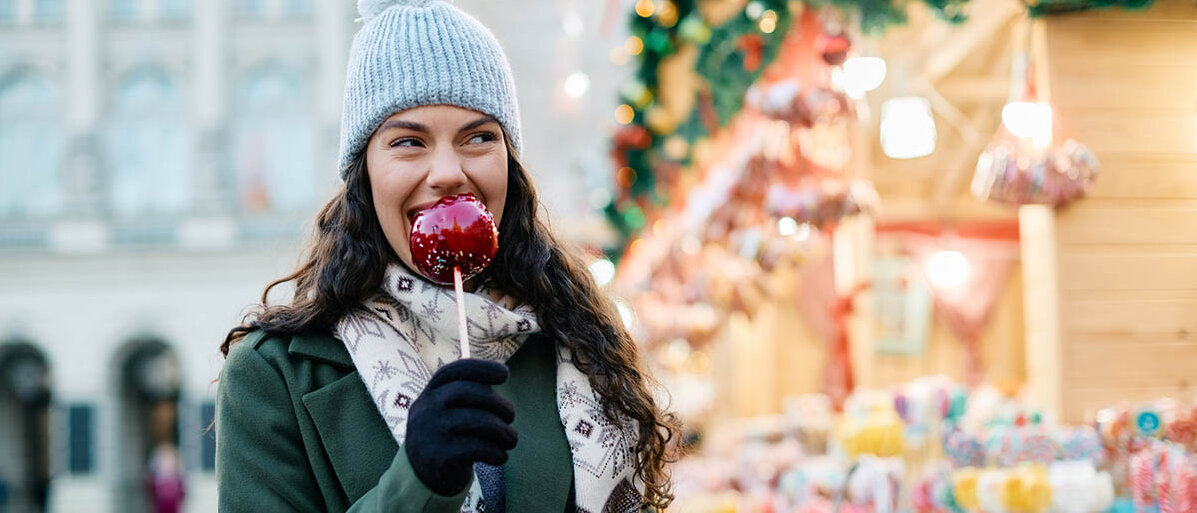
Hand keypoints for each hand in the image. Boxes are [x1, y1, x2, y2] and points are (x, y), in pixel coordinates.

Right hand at [404, 359, 517, 495]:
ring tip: (511, 440)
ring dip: (503, 430)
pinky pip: (475, 448)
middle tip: (511, 415)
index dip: (480, 368)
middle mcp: (425, 409)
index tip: (505, 374)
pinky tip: (500, 456)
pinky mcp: (437, 457)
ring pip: (476, 420)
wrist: (424, 476)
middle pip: (466, 392)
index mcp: (430, 393)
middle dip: (497, 402)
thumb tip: (502, 372)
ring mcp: (429, 433)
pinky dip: (495, 452)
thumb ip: (471, 393)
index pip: (451, 371)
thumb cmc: (450, 435)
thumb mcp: (451, 411)